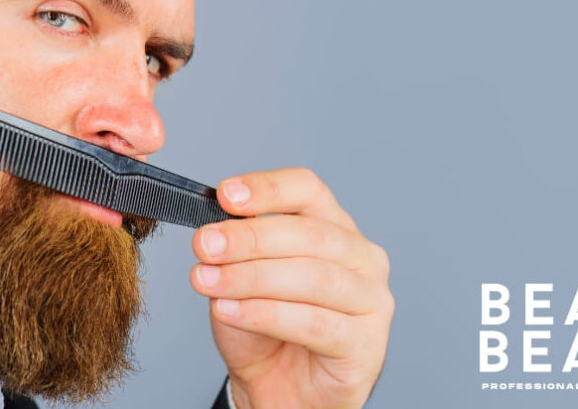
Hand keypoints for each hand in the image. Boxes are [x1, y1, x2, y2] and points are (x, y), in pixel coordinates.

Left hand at [190, 168, 392, 408]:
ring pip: (311, 277)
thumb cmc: (266, 328)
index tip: (226, 195)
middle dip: (249, 237)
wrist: (279, 390)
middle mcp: (361, 257)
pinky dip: (265, 314)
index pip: (308, 190)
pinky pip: (314, 323)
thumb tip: (214, 231)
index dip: (267, 188)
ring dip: (251, 277)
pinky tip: (230, 311)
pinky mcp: (366, 344)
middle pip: (308, 233)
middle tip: (205, 244)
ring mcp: (371, 300)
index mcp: (335, 226)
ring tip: (209, 281)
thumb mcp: (242, 276)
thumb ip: (237, 250)